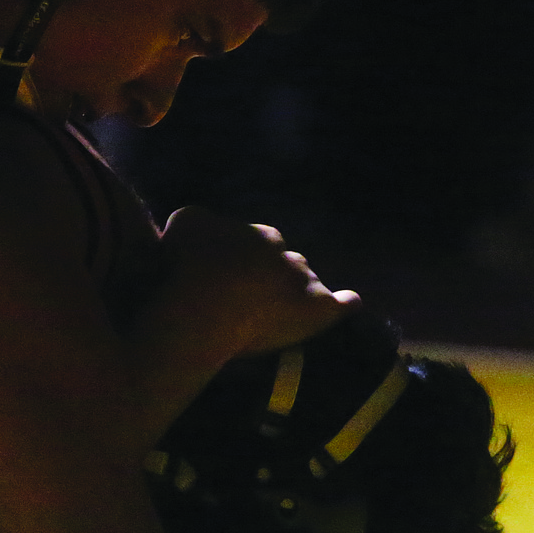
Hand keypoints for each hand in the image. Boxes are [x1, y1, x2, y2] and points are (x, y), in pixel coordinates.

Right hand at [149, 206, 358, 364]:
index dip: (239, 261)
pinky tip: (348, 301)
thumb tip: (205, 224)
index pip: (254, 243)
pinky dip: (344, 302)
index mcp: (257, 233)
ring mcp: (304, 279)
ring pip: (304, 280)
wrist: (205, 304)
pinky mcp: (317, 310)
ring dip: (292, 291)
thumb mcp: (185, 223)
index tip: (222, 277)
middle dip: (266, 274)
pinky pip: (340, 304)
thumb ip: (201, 220)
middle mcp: (285, 250)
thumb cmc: (188, 265)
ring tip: (273, 311)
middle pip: (280, 261)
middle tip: (242, 296)